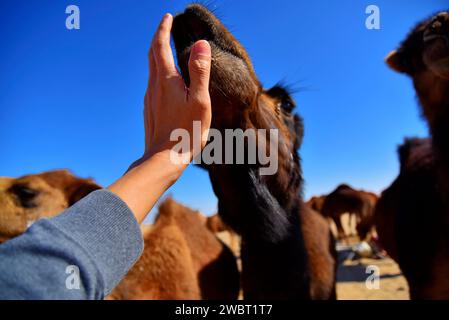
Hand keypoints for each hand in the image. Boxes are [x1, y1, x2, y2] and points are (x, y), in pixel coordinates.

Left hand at [109, 14, 211, 222]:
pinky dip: (158, 73)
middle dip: (158, 38)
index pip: (160, 46)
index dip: (163, 29)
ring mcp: (150, 99)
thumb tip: (201, 44)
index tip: (167, 17)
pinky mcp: (150, 111)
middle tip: (165, 27)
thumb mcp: (199, 101)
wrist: (163, 158)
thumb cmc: (185, 132)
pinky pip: (153, 84)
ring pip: (151, 70)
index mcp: (166, 80)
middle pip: (152, 55)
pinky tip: (165, 82)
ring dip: (158, 55)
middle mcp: (154, 86)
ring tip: (166, 50)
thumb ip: (200, 72)